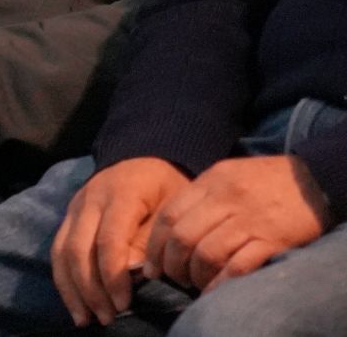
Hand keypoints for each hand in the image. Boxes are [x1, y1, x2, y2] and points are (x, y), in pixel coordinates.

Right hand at [51, 158, 188, 326]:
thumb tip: (134, 276)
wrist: (146, 162)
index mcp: (120, 192)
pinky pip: (57, 252)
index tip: (125, 304)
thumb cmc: (167, 190)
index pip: (108, 238)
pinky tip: (76, 305)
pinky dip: (64, 281)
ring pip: (62, 251)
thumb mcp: (172, 209)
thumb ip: (153, 239)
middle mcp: (89, 198)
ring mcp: (74, 207)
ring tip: (88, 319)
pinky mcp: (67, 218)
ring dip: (73, 289)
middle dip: (91, 288)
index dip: (113, 274)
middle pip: (79, 247)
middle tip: (108, 318)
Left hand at [144, 155, 328, 293]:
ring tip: (196, 283)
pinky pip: (239, 265)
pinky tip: (216, 289)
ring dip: (196, 275)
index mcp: (210, 182)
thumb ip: (199, 196)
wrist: (313, 179)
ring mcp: (250, 220)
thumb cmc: (265, 180)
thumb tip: (170, 228)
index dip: (155, 244)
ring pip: (207, 253)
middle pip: (183, 236)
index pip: (169, 214)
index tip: (152, 265)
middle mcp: (226, 199)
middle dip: (172, 264)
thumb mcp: (226, 175)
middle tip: (174, 277)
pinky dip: (223, 282)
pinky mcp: (273, 240)